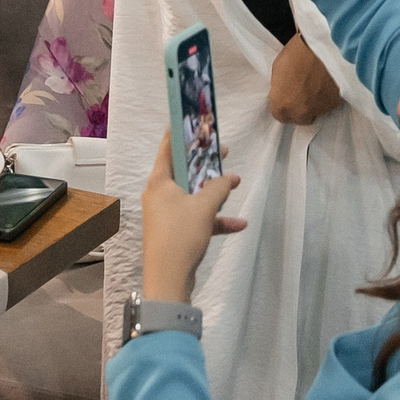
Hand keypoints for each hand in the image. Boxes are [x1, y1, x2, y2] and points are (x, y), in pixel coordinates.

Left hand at [139, 133, 242, 303]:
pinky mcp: (175, 233)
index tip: (189, 118)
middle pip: (183, 171)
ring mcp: (166, 215)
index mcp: (159, 182)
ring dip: (214, 191)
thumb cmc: (181, 234)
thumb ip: (218, 188)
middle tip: (222, 149)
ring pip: (192, 195)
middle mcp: (159, 195)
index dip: (178, 132)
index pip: (167, 148)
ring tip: (235, 182)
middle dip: (205, 163)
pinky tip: (239, 224)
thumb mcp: (204, 207)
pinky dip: (215, 219)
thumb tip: (229, 178)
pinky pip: (197, 218)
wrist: (168, 280)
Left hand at [267, 36, 341, 123]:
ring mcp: (319, 111)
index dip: (285, 105)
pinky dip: (329, 96)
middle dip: (301, 107)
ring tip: (318, 83)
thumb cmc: (297, 53)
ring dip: (316, 102)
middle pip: (300, 118)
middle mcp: (300, 113)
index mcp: (281, 105)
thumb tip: (285, 92)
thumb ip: (280, 87)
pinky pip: (330, 104)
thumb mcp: (278, 68)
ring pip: (316, 112)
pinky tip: (328, 82)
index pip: (280, 115)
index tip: (290, 95)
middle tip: (305, 90)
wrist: (324, 46)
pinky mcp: (336, 105)